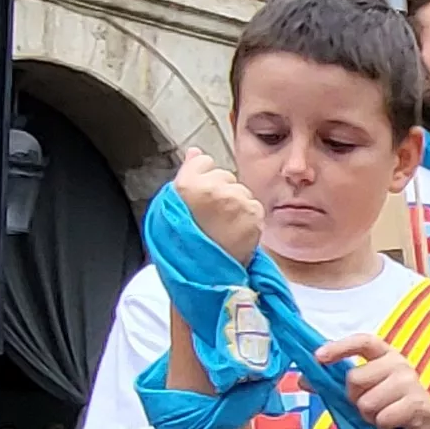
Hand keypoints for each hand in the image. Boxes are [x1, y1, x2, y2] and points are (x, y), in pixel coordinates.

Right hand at [170, 149, 259, 264]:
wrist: (203, 277)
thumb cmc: (185, 245)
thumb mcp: (174, 208)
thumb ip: (187, 175)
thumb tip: (194, 151)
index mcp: (186, 185)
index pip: (204, 161)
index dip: (204, 180)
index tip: (201, 200)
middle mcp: (211, 188)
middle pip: (225, 175)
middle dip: (222, 192)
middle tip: (214, 218)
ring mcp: (234, 200)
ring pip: (242, 191)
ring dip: (238, 206)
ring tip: (225, 228)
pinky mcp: (252, 213)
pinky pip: (254, 206)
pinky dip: (250, 219)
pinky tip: (237, 233)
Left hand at [319, 333, 429, 428]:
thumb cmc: (390, 409)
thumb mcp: (362, 394)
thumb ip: (334, 385)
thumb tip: (302, 379)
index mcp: (385, 355)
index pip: (363, 341)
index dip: (339, 347)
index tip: (318, 357)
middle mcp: (399, 363)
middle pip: (355, 379)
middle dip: (355, 400)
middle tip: (369, 408)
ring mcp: (411, 383)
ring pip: (367, 402)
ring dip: (369, 417)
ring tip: (383, 417)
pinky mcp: (418, 404)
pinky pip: (382, 418)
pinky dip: (382, 427)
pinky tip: (393, 426)